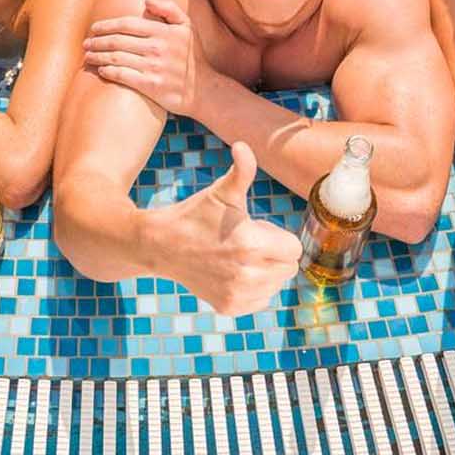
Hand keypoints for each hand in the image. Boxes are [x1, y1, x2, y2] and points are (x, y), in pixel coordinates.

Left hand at [83, 0, 209, 117]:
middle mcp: (157, 47)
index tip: (93, 28)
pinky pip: (122, 76)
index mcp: (163, 31)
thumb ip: (169, 9)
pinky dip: (108, 72)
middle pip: (117, 41)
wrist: (203, 88)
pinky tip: (100, 71)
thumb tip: (147, 0)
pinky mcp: (150, 85)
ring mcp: (153, 67)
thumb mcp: (187, 27)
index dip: (106, 25)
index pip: (126, 24)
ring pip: (116, 58)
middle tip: (85, 44)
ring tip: (87, 57)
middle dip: (97, 41)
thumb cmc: (191, 56)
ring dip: (97, 57)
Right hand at [153, 142, 301, 315]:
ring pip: (275, 285)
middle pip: (288, 268)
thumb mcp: (220, 192)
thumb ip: (241, 170)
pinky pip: (259, 301)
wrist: (160, 245)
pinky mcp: (229, 307)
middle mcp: (249, 275)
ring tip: (237, 257)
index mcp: (253, 244)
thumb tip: (243, 146)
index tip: (257, 229)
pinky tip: (232, 273)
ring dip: (264, 272)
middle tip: (246, 241)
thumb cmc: (194, 215)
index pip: (294, 249)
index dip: (278, 237)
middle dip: (274, 254)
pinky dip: (251, 289)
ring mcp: (238, 294)